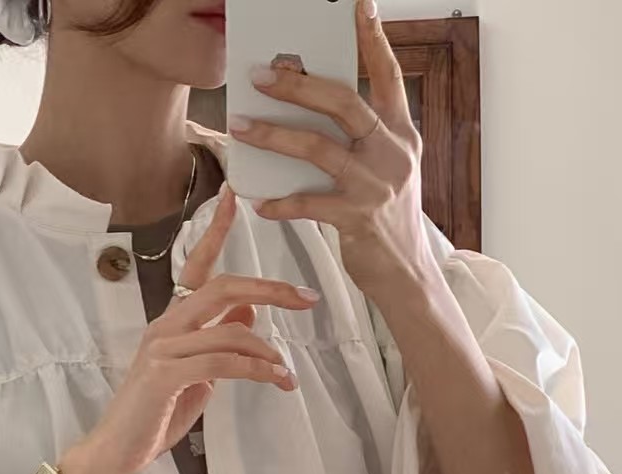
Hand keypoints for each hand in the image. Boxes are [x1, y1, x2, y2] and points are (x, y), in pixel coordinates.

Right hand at [64, 187, 318, 473]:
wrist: (116, 451)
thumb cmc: (154, 416)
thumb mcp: (198, 374)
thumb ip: (218, 342)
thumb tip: (249, 312)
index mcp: (171, 321)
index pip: (196, 266)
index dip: (216, 230)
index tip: (235, 196)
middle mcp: (164, 325)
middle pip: (222, 287)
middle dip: (270, 288)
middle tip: (306, 298)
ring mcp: (162, 348)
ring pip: (230, 329)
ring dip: (268, 351)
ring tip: (287, 374)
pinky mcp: (165, 375)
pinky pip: (223, 362)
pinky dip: (256, 370)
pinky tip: (276, 382)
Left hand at [229, 0, 434, 298]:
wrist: (406, 275)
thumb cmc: (387, 219)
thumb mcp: (386, 170)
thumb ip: (358, 141)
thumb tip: (307, 112)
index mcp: (401, 133)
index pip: (388, 76)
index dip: (374, 39)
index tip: (360, 6)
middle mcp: (392, 152)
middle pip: (343, 102)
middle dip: (298, 84)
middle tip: (261, 75)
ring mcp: (376, 184)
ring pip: (318, 147)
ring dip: (274, 135)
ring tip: (240, 127)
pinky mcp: (358, 218)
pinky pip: (309, 202)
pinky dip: (281, 201)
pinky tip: (260, 201)